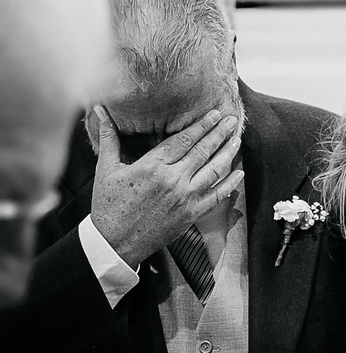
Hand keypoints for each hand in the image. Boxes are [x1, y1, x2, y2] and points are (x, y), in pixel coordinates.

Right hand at [90, 106, 243, 266]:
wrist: (113, 243)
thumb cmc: (108, 205)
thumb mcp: (106, 169)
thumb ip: (108, 138)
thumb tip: (99, 110)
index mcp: (153, 166)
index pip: (183, 139)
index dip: (201, 125)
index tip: (215, 114)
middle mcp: (173, 179)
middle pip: (203, 150)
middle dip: (220, 133)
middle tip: (232, 120)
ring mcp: (185, 198)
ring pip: (214, 170)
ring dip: (228, 153)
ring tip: (237, 140)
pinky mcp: (191, 214)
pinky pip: (217, 196)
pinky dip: (230, 184)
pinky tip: (239, 173)